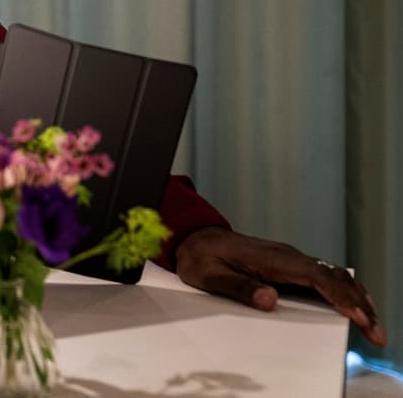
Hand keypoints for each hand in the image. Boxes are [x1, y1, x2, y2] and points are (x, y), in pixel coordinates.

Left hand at [175, 226, 386, 346]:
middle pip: (332, 276)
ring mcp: (289, 259)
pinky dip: (343, 292)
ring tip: (373, 325)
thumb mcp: (209, 277)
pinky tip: (355, 306)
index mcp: (269, 258)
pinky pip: (323, 276)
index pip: (314, 275)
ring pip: (332, 275)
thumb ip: (238, 288)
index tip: (356, 315)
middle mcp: (285, 256)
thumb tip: (270, 299)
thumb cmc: (200, 258)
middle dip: (358, 303)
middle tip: (376, 333)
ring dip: (356, 298)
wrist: (193, 238)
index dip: (338, 295)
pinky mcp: (288, 265)